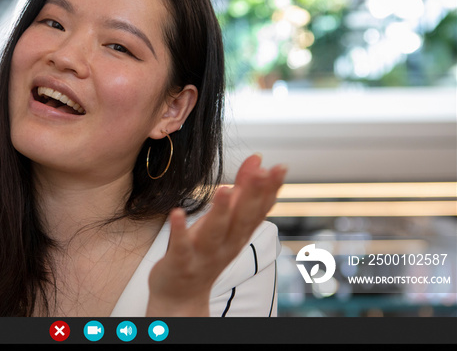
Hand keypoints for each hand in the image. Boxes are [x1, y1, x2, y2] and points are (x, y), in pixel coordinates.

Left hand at [146, 153, 285, 315]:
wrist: (181, 297)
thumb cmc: (204, 253)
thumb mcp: (226, 221)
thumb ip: (241, 190)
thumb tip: (257, 159)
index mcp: (238, 235)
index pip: (258, 210)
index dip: (270, 190)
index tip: (280, 168)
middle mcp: (226, 246)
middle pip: (242, 220)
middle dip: (253, 195)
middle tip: (262, 171)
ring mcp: (203, 255)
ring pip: (214, 233)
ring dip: (220, 211)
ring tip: (224, 188)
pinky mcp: (180, 263)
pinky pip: (181, 246)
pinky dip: (179, 230)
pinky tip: (176, 212)